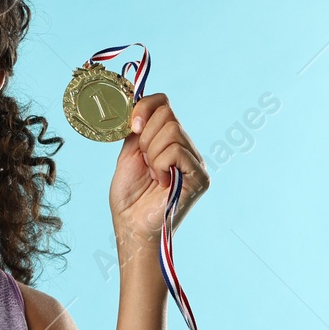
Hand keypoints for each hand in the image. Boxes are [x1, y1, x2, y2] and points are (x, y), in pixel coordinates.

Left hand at [107, 93, 207, 245]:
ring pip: (172, 131)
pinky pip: (177, 151)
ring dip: (152, 153)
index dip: (144, 107)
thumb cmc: (129, 197)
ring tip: (153, 174)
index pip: (164, 103)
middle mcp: (187, 148)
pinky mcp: (200, 177)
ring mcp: (195, 162)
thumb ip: (136, 130)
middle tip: (143, 161)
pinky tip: (161, 181)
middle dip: (145, 136)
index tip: (132, 126)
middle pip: (167, 114)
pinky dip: (160, 164)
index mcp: (169, 140)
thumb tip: (136, 104)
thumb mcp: (128, 154)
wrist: (131, 226)